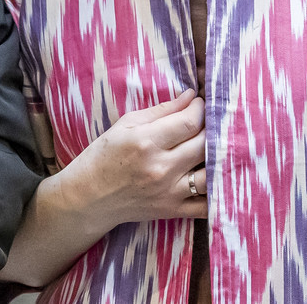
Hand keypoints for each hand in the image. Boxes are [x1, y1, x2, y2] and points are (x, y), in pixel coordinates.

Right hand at [61, 90, 206, 227]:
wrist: (88, 197)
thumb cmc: (104, 155)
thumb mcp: (125, 124)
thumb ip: (161, 110)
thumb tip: (190, 96)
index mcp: (146, 142)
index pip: (189, 122)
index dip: (200, 108)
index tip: (199, 103)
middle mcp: (160, 168)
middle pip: (204, 144)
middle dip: (212, 128)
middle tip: (208, 121)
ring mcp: (168, 192)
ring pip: (211, 174)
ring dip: (218, 158)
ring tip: (214, 147)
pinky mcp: (172, 211)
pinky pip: (206, 205)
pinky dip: (216, 192)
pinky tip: (215, 177)